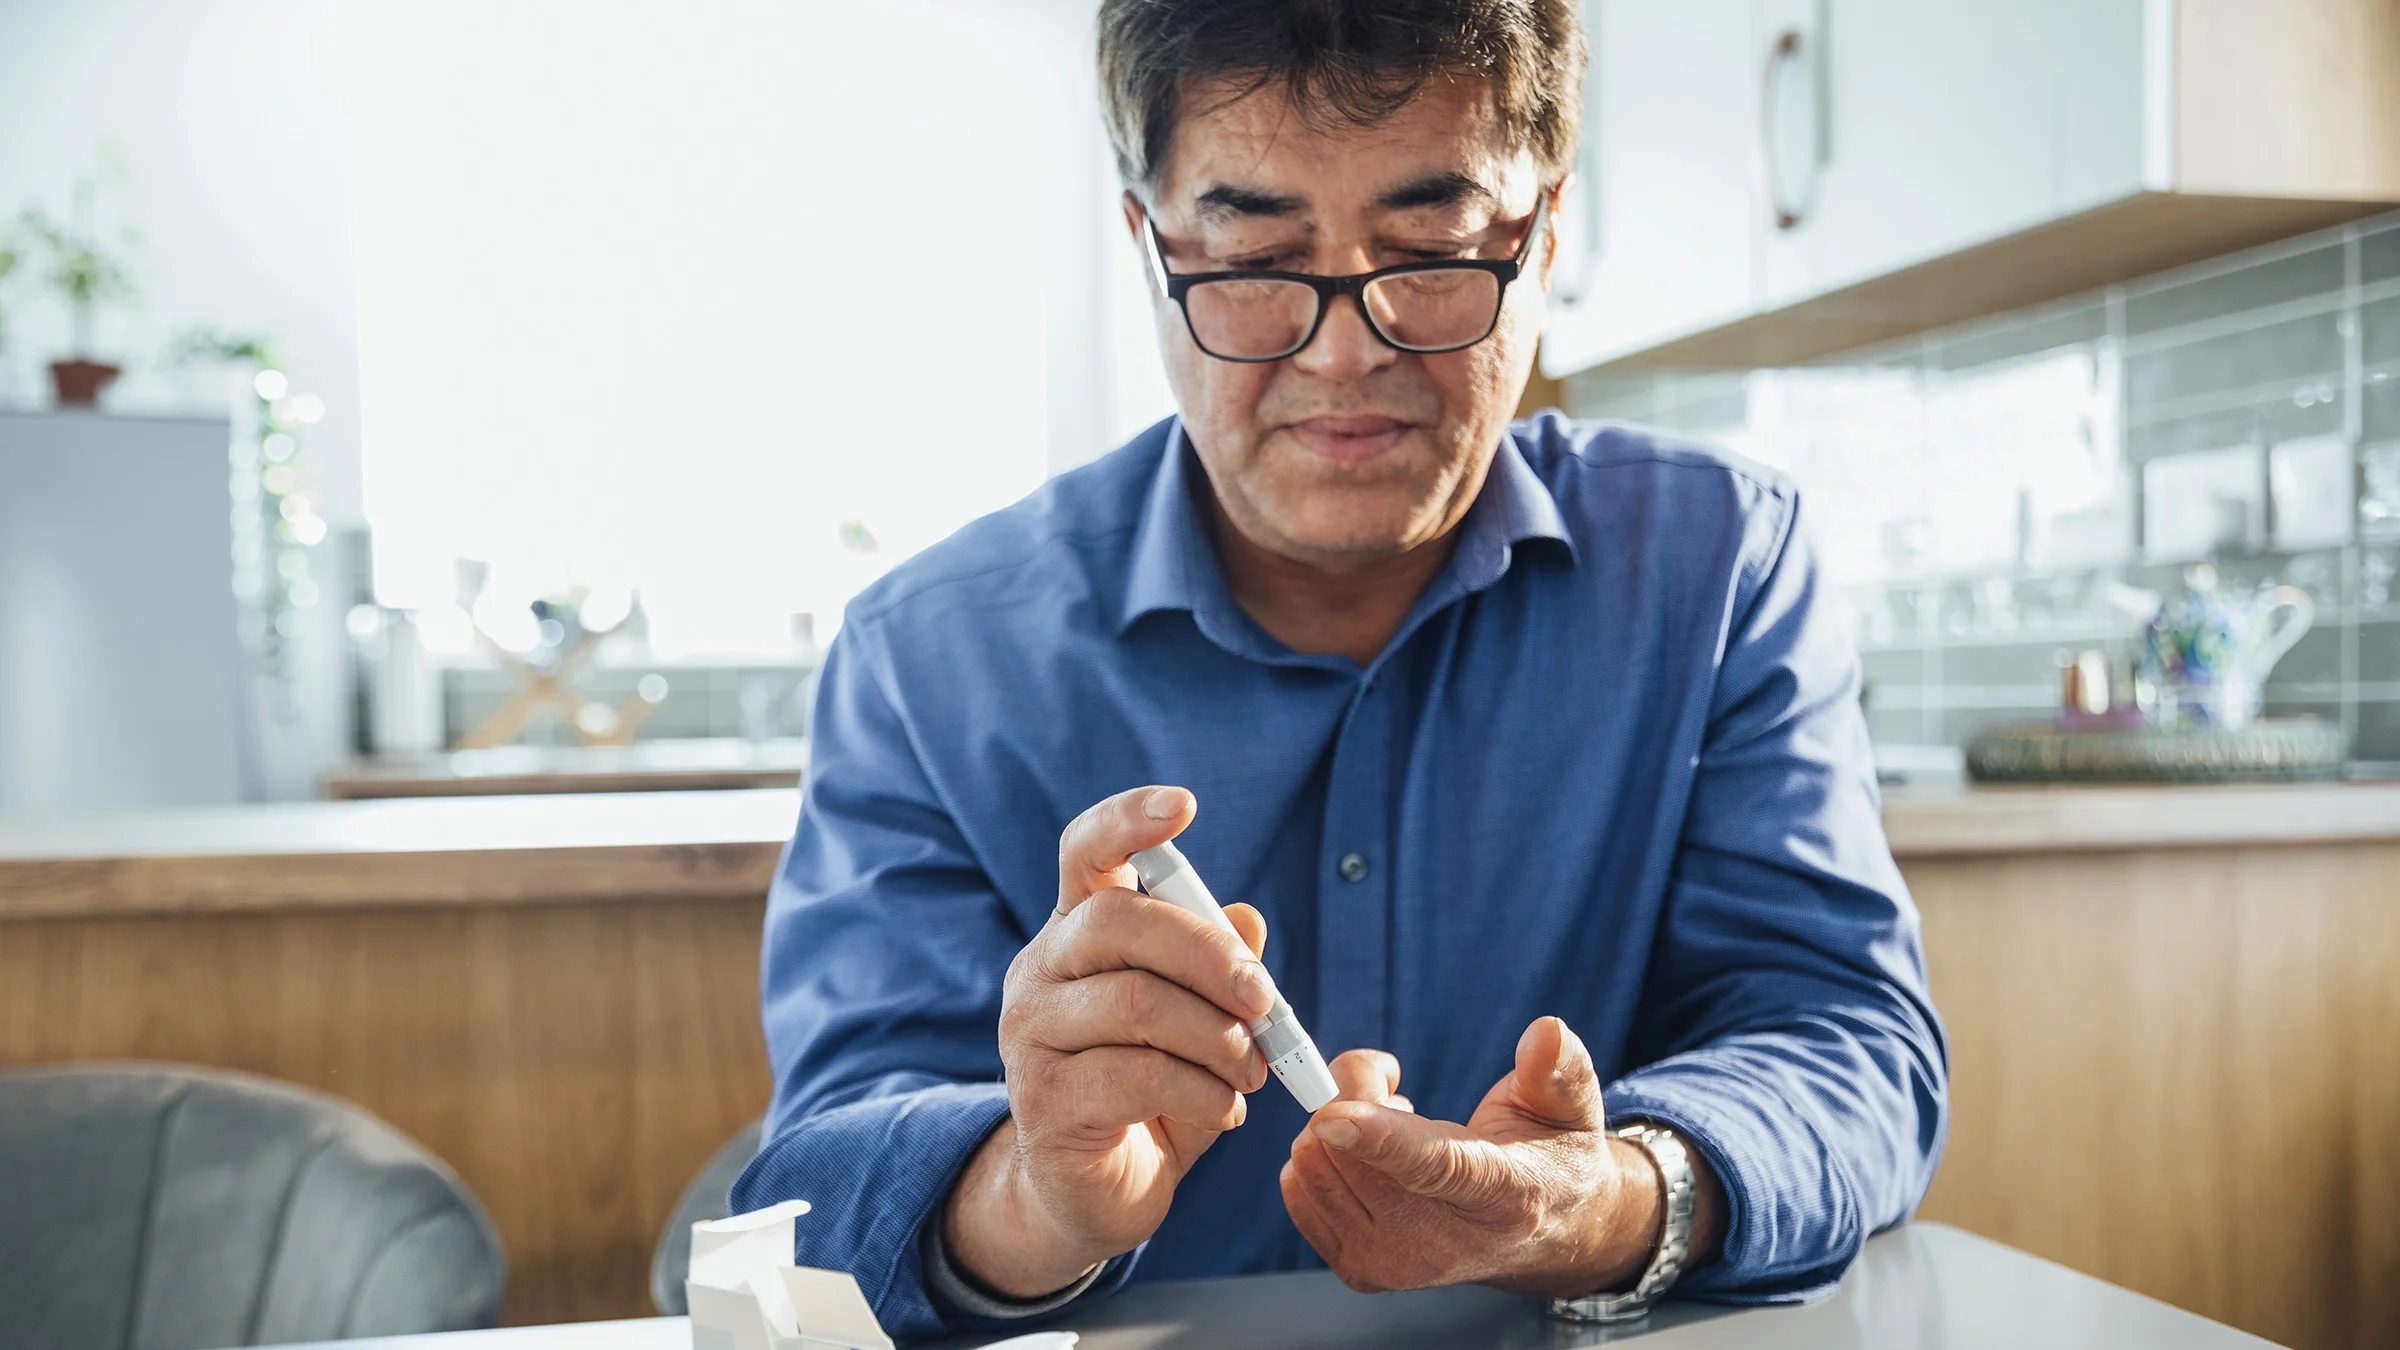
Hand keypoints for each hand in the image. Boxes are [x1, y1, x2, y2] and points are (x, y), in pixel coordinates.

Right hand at [943, 785, 1274, 1298]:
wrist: (1091, 1194)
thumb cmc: (1148, 1092)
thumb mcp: (1196, 1024)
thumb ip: (1218, 972)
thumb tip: (1247, 918)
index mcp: (1076, 933)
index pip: (1084, 852)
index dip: (1128, 820)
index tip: (1185, 805)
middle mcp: (1040, 971)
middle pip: (1116, 922)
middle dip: (1208, 954)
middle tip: (1264, 999)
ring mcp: (1030, 1036)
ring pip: (1135, 1004)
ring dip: (1218, 1037)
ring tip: (1253, 1070)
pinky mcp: (1042, 1102)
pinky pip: (1137, 1076)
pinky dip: (1203, 1092)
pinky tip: (1226, 1110)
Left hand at [1280, 1017, 1723, 1295]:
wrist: (1540, 1233)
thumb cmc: (1549, 1155)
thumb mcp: (1569, 1106)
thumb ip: (1557, 1068)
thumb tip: (1545, 1031)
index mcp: (1506, 1196)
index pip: (1435, 1168)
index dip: (1379, 1139)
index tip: (1331, 1113)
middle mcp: (1446, 1244)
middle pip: (1351, 1154)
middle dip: (1357, 1093)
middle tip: (1398, 1092)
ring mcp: (1397, 1265)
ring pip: (1314, 1164)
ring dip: (1338, 1126)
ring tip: (1393, 1130)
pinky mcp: (1360, 1271)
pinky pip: (1297, 1188)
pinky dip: (1322, 1155)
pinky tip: (1369, 1160)